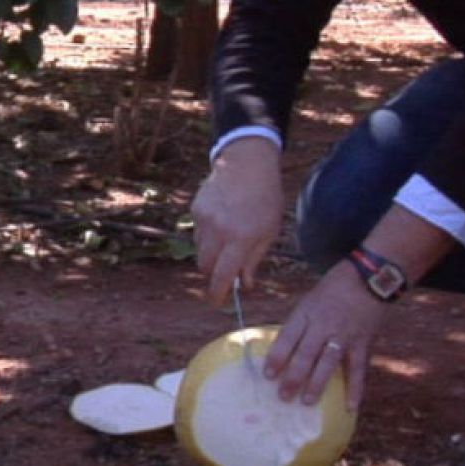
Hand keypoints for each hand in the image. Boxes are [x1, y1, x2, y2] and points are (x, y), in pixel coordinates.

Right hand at [191, 137, 283, 306]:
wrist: (248, 163)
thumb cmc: (265, 198)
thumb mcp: (269, 231)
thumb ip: (254, 260)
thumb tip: (244, 284)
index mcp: (241, 238)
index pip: (223, 275)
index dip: (218, 293)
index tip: (217, 301)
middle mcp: (219, 230)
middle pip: (205, 267)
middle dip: (212, 275)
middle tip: (223, 275)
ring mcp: (204, 219)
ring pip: (200, 250)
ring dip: (210, 254)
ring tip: (227, 240)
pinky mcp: (195, 209)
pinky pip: (198, 232)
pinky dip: (207, 235)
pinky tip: (222, 221)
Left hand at [262, 260, 387, 411]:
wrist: (368, 276)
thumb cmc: (333, 289)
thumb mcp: (309, 300)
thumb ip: (299, 324)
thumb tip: (282, 350)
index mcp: (307, 312)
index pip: (288, 337)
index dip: (277, 357)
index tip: (267, 375)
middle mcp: (324, 324)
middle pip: (306, 353)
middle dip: (293, 377)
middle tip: (283, 396)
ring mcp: (344, 335)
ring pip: (328, 362)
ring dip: (317, 384)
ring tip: (307, 402)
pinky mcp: (363, 342)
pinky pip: (358, 368)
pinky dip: (355, 389)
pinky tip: (350, 406)